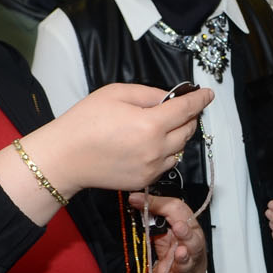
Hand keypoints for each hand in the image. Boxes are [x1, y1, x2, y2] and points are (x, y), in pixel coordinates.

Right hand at [49, 82, 214, 192]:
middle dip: (188, 117)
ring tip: (160, 125)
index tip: (208, 94)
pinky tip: (149, 144)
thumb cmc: (84, 122)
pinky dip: (166, 152)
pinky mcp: (144, 180)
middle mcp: (156, 149)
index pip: (187, 109)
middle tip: (180, 107)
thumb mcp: (116, 93)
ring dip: (177, 135)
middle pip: (187, 130)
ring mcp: (152, 167)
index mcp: (151, 124)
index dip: (200, 99)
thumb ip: (149, 94)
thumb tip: (168, 98)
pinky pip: (166, 164)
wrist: (65, 157)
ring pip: (179, 149)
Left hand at [131, 192, 206, 272]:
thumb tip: (134, 197)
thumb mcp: (164, 230)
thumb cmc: (175, 252)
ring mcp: (186, 265)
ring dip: (184, 257)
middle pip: (192, 238)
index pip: (178, 211)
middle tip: (179, 227)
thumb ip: (152, 212)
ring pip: (188, 260)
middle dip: (185, 232)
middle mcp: (189, 246)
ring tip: (180, 253)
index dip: (160, 204)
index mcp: (186, 228)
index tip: (137, 200)